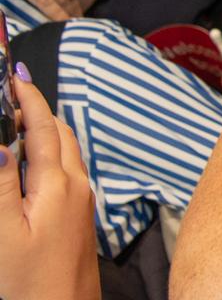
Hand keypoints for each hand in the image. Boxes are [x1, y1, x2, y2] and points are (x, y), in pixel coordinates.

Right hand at [0, 63, 98, 299]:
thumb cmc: (29, 282)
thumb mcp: (3, 231)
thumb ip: (1, 182)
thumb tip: (2, 142)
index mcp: (58, 184)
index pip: (44, 127)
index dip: (28, 97)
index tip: (14, 73)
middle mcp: (77, 186)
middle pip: (61, 134)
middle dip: (37, 110)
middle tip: (10, 94)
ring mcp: (82, 201)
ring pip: (66, 152)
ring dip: (44, 132)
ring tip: (15, 122)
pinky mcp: (80, 216)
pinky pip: (66, 172)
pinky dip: (48, 155)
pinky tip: (28, 164)